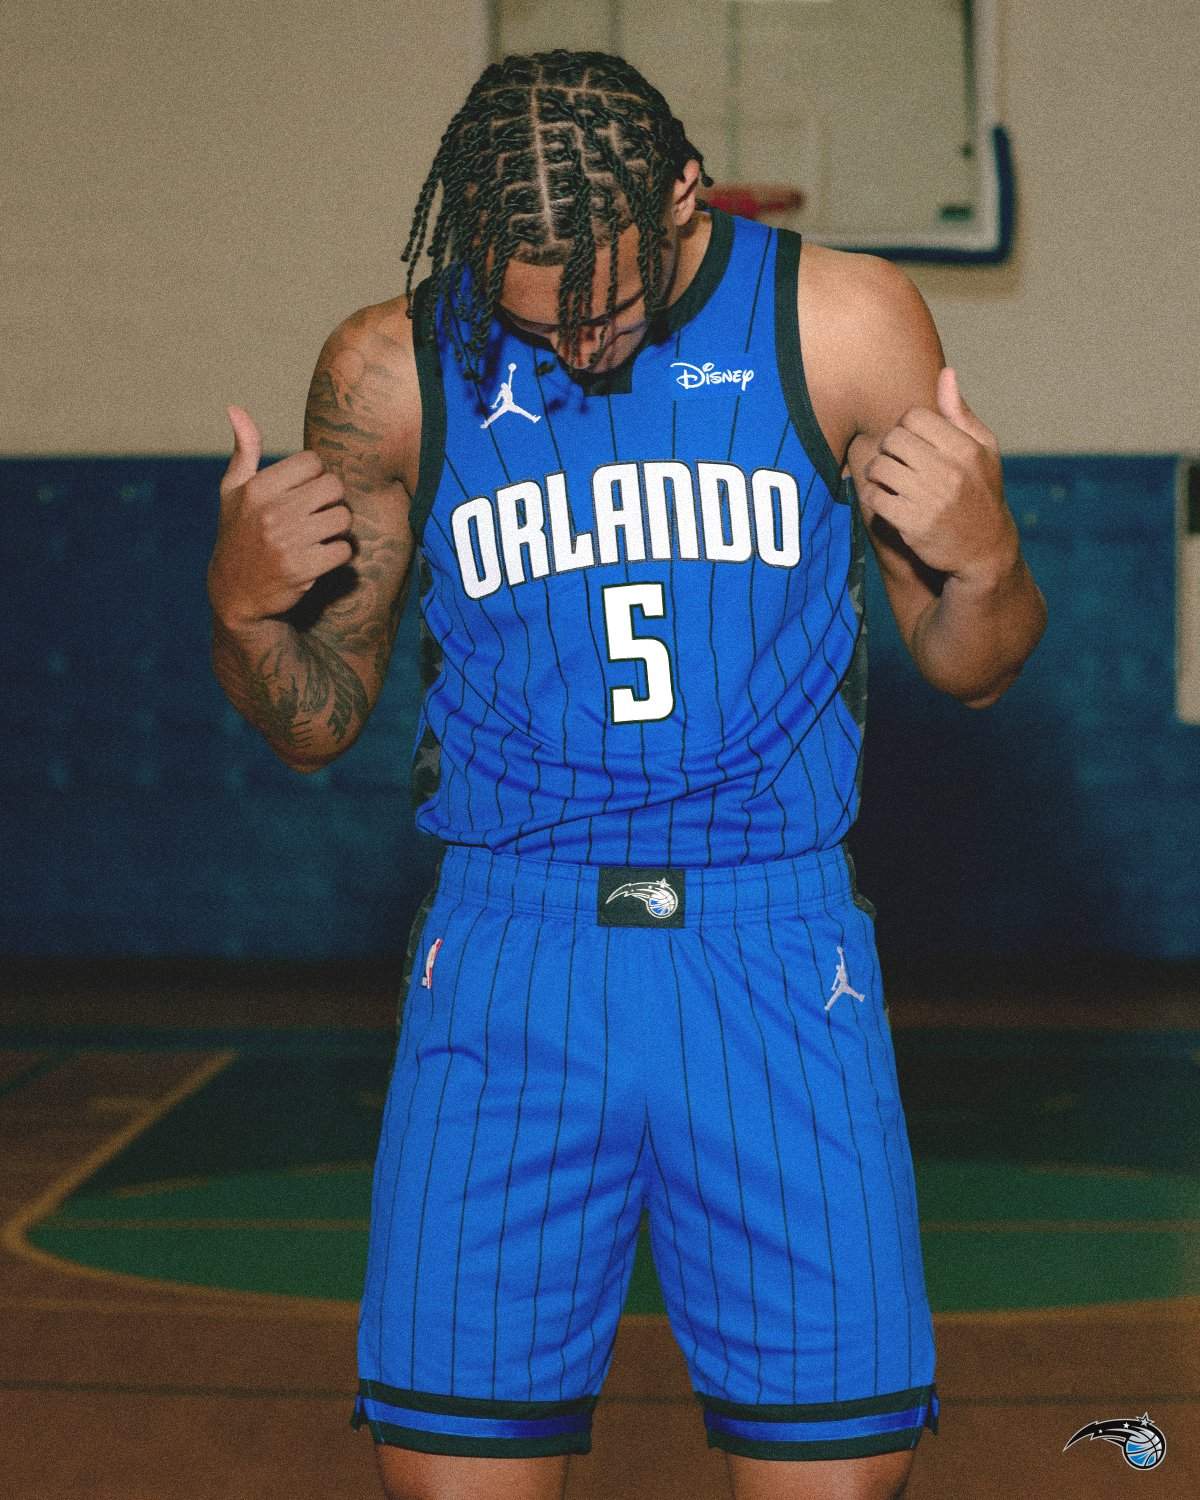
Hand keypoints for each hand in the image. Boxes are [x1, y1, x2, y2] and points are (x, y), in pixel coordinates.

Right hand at [207, 406, 353, 627]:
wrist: (236, 593)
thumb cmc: (238, 534)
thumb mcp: (233, 492)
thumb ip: (244, 451)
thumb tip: (235, 408)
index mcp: (257, 489)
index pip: (313, 462)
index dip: (315, 476)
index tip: (304, 493)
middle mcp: (272, 512)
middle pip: (334, 487)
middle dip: (331, 500)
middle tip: (318, 514)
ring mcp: (288, 542)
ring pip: (343, 518)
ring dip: (338, 528)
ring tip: (320, 535)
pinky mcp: (303, 569)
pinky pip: (345, 550)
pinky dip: (339, 555)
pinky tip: (321, 557)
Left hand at [858, 367, 1018, 582]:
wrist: (984, 548)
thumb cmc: (981, 492)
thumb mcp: (983, 451)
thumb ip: (960, 414)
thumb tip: (945, 373)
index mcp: (966, 449)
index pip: (915, 417)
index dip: (907, 426)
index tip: (911, 441)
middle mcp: (949, 472)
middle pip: (894, 440)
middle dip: (888, 448)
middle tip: (894, 460)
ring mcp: (929, 499)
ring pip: (880, 467)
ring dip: (877, 472)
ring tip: (886, 478)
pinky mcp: (911, 524)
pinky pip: (874, 497)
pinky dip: (873, 496)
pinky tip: (884, 499)